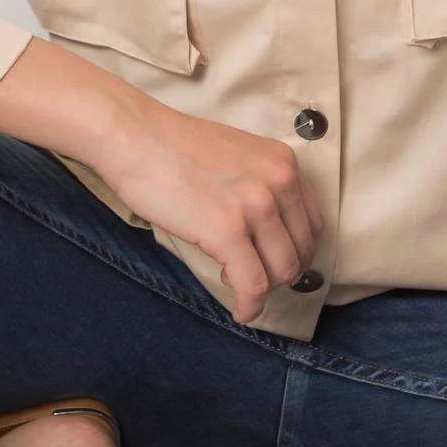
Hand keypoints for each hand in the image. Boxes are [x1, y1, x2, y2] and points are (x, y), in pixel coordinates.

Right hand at [93, 89, 324, 325]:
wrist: (134, 135)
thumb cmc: (174, 148)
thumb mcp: (238, 157)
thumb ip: (261, 187)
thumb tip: (270, 234)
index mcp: (284, 163)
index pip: (312, 223)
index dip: (295, 250)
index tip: (273, 259)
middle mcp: (279, 181)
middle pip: (301, 251)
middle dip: (279, 272)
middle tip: (251, 274)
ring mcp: (255, 206)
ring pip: (282, 271)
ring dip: (262, 288)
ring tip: (234, 280)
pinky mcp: (228, 230)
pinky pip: (254, 285)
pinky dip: (250, 306)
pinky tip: (241, 311)